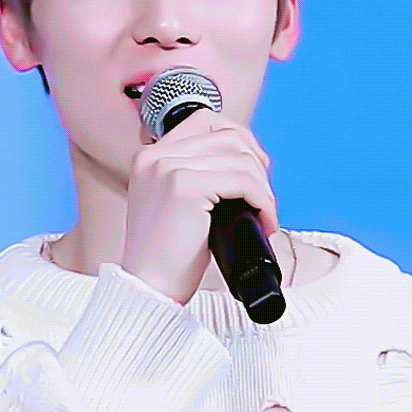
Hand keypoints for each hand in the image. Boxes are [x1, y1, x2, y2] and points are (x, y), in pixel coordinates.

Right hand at [121, 107, 278, 304]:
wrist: (147, 290)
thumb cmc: (167, 258)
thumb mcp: (176, 205)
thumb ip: (198, 177)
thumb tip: (250, 162)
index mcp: (149, 157)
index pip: (206, 121)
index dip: (240, 141)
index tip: (255, 173)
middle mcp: (154, 156)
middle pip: (229, 135)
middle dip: (257, 165)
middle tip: (264, 200)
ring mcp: (166, 168)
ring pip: (241, 158)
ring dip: (264, 188)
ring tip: (264, 216)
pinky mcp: (182, 187)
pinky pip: (243, 181)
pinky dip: (263, 201)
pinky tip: (263, 223)